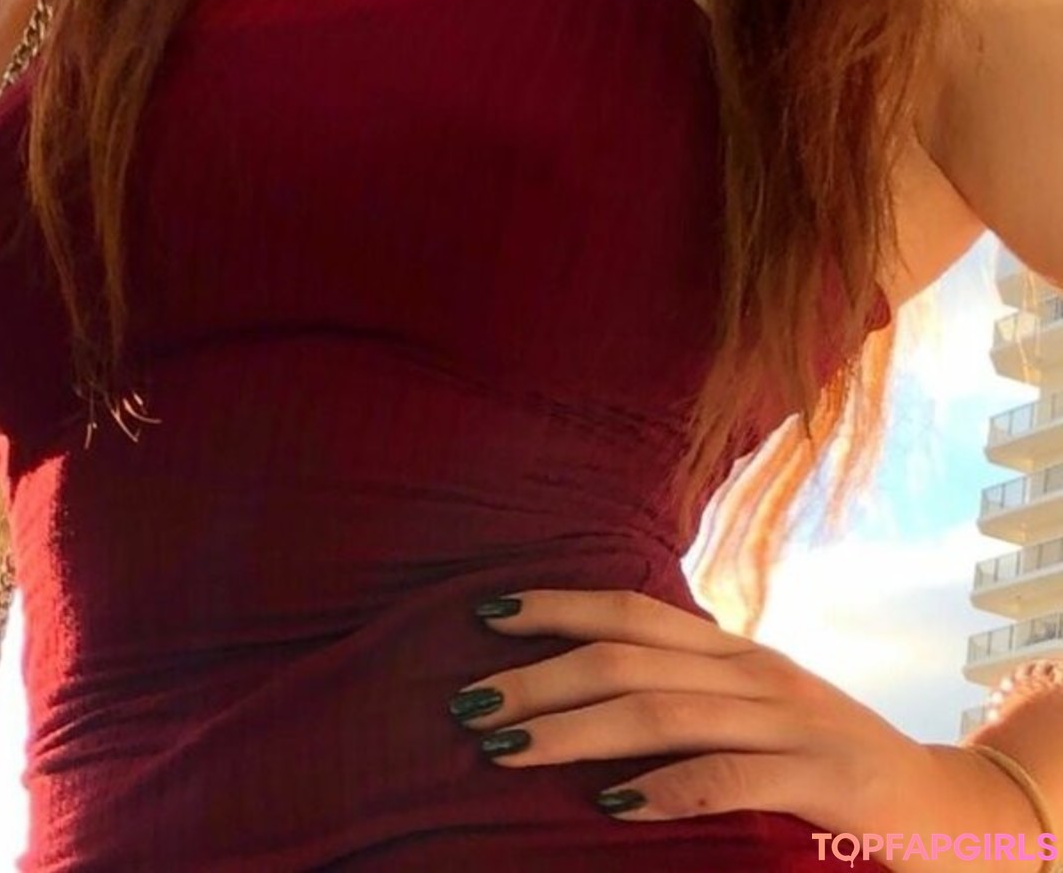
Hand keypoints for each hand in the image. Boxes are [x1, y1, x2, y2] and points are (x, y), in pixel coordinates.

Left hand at [445, 587, 940, 842]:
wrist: (950, 810)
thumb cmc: (833, 768)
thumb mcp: (758, 718)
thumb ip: (691, 700)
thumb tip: (590, 704)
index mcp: (734, 651)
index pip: (630, 611)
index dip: (556, 607)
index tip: (484, 613)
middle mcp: (753, 671)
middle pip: (627, 657)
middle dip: (539, 675)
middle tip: (467, 702)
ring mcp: (788, 720)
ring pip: (661, 710)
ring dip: (572, 730)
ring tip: (505, 748)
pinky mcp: (819, 778)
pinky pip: (728, 777)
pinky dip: (664, 788)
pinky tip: (610, 805)